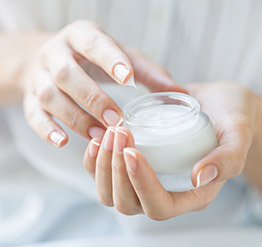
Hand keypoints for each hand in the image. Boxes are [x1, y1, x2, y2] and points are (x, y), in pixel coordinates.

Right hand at [21, 20, 184, 146]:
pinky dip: (46, 130)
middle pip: (68, 74)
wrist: (49, 58)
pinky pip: (33, 114)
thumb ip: (146, 71)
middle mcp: (55, 54)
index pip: (94, 44)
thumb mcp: (118, 55)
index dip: (109, 60)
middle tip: (116, 119)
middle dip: (92, 97)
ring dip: (75, 117)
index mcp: (80, 37)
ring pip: (51, 96)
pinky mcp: (31, 98)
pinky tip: (63, 142)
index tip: (127, 78)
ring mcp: (40, 76)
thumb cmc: (91, 58)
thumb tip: (179, 91)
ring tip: (98, 136)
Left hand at [83, 82, 261, 219]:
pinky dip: (95, 161)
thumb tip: (201, 177)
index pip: (160, 206)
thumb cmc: (233, 117)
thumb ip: (229, 157)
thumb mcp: (239, 131)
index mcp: (194, 194)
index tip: (133, 150)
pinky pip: (106, 174)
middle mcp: (168, 192)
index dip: (142, 184)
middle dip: (117, 171)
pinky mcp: (137, 164)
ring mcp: (149, 179)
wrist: (219, 104)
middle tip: (118, 134)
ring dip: (104, 166)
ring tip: (109, 133)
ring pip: (112, 193)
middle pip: (129, 203)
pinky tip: (98, 138)